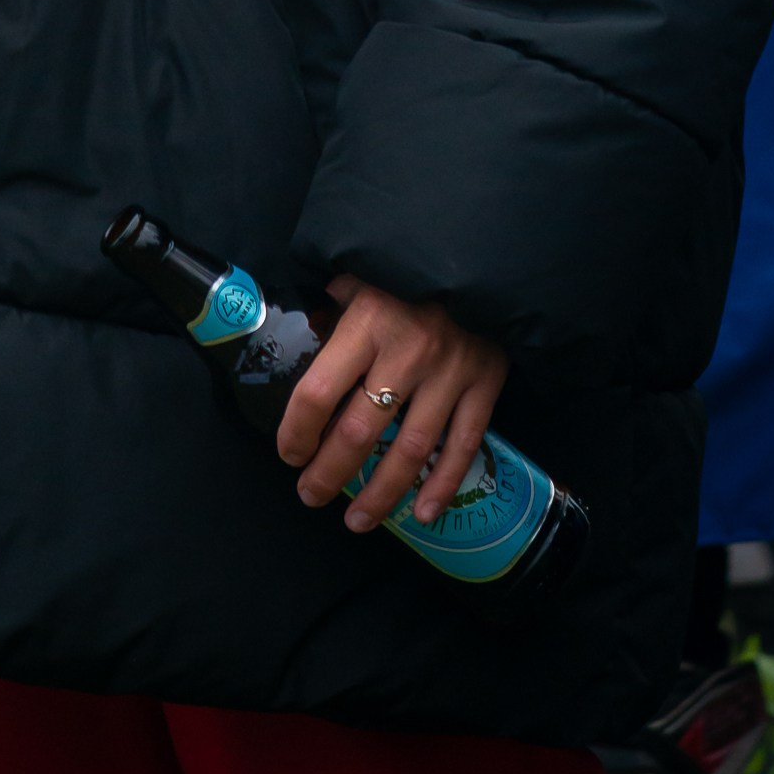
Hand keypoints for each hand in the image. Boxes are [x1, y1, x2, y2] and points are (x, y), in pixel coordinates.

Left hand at [276, 275, 508, 533]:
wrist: (483, 252)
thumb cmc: (408, 265)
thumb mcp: (360, 274)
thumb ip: (331, 306)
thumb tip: (303, 333)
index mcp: (366, 322)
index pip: (318, 391)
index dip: (297, 431)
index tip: (288, 453)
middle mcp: (406, 353)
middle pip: (359, 432)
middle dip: (329, 473)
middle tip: (311, 495)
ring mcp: (449, 373)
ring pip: (410, 450)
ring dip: (380, 494)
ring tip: (357, 522)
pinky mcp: (485, 385)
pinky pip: (463, 447)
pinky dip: (443, 486)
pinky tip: (422, 514)